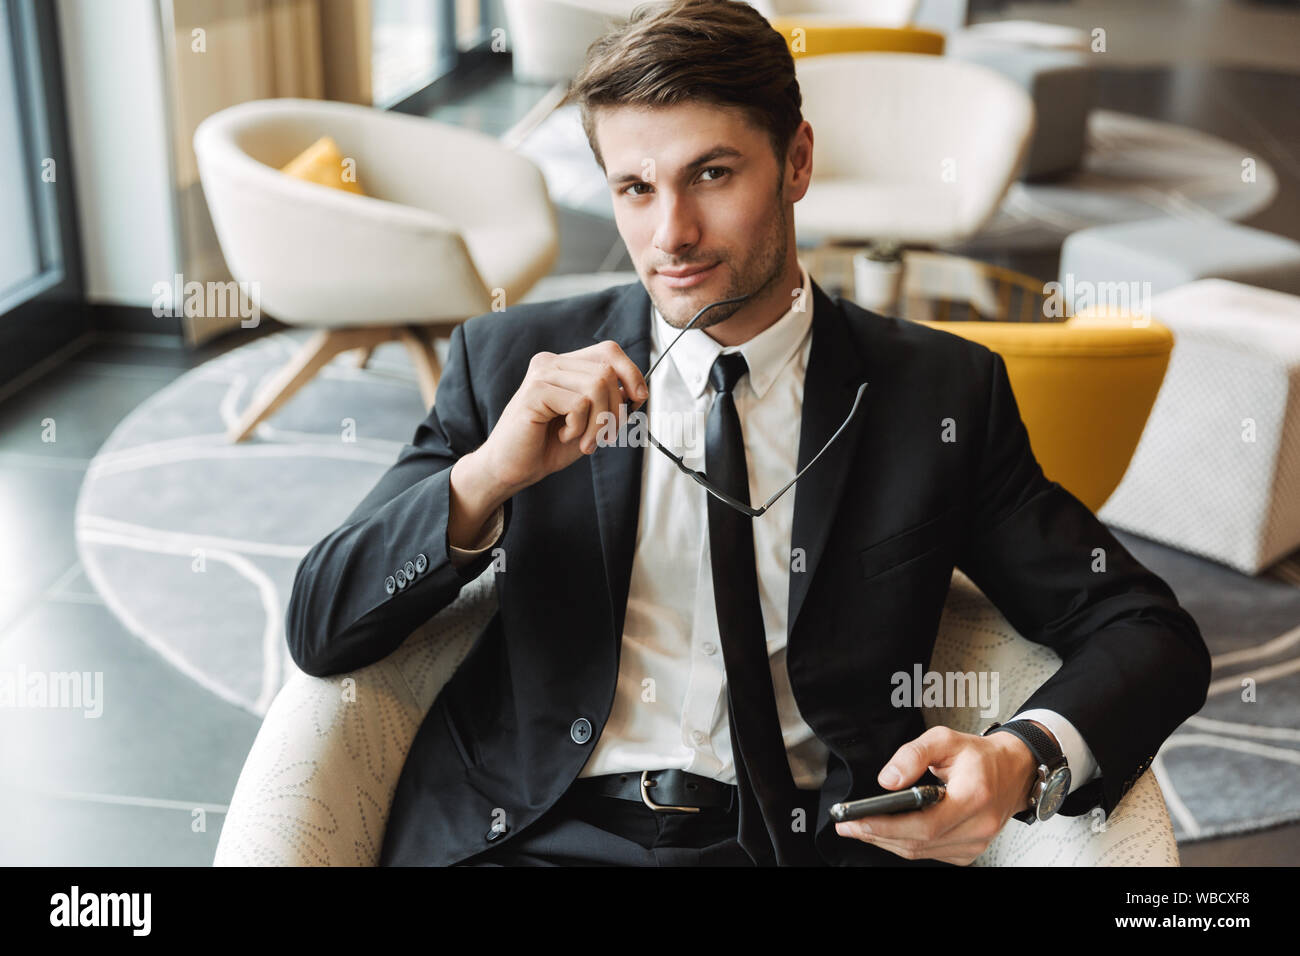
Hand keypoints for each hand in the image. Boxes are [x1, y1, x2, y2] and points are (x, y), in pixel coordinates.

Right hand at [476, 339, 647, 495]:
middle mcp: (551, 362)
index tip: (639, 399)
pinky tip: (563, 435)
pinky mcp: (534, 392)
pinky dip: (579, 428)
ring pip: (596, 386)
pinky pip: (578, 404)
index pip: (608, 351)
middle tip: (605, 437)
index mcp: (565, 365)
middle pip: (606, 371)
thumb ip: (610, 402)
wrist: (513, 468)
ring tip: (583, 440)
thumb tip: (637, 391)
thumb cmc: (548, 446)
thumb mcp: (590, 421)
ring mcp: (541, 374)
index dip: (631, 372)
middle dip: (615, 409)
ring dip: (598, 423)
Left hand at [833, 725, 1039, 865]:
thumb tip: (887, 780)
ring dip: (887, 841)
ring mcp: (976, 843)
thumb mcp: (945, 739)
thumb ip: (913, 754)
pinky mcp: (969, 851)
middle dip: (877, 834)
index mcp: (974, 797)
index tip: (856, 820)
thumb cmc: (979, 756)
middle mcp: (978, 826)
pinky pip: (930, 853)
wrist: (1013, 771)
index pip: (925, 824)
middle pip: (919, 843)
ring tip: (859, 827)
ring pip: (922, 852)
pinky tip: (887, 832)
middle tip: (847, 824)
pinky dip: (905, 844)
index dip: (886, 826)